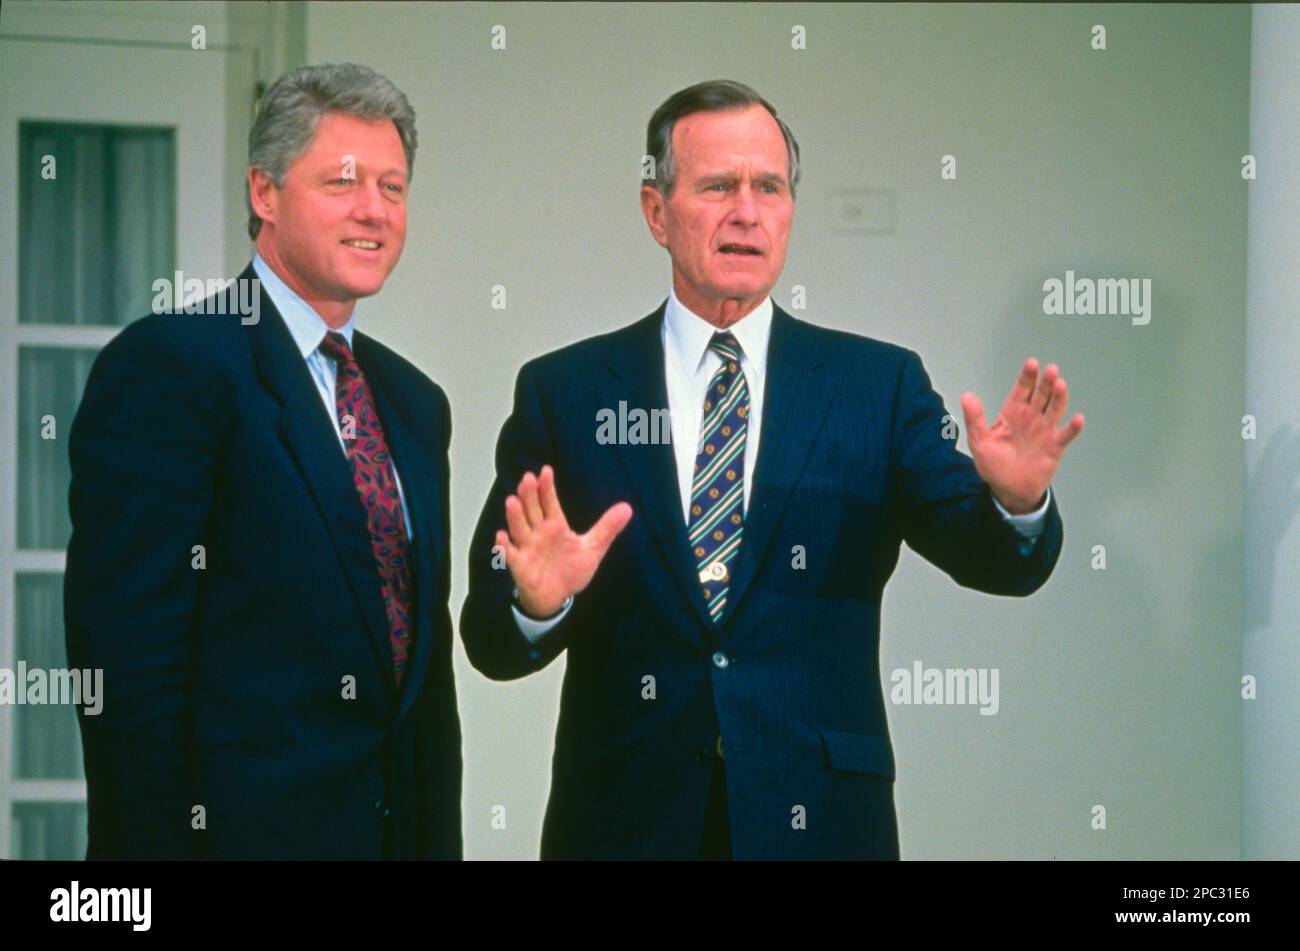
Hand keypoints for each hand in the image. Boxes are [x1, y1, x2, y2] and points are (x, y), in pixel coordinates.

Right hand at [496, 465, 632, 617]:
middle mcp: (539, 533)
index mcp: (555, 526)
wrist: (557, 597)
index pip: (550, 503)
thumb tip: (627, 508)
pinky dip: (504, 546)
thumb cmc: (570, 569)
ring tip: (512, 501)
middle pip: (532, 511)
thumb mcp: (592, 548)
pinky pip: (510, 554)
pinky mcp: (520, 566)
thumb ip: (607, 528)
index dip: (547, 488)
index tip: (546, 470)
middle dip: (529, 495)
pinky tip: (501, 536)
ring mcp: (527, 548)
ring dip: (515, 516)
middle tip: (528, 478)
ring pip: (519, 528)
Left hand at [959, 358, 1083, 513]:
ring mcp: (1044, 431)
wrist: (1009, 491)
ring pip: (1054, 409)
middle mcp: (1031, 418)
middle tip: (1050, 370)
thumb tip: (967, 395)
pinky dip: (1073, 428)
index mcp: (1012, 414)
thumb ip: (975, 419)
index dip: (1027, 377)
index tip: (1032, 364)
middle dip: (1045, 383)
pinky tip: (1077, 419)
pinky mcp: (1055, 447)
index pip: (1021, 391)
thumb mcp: (979, 442)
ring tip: (1060, 385)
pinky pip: (1065, 435)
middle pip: (1041, 396)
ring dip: (1059, 397)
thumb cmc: (994, 466)